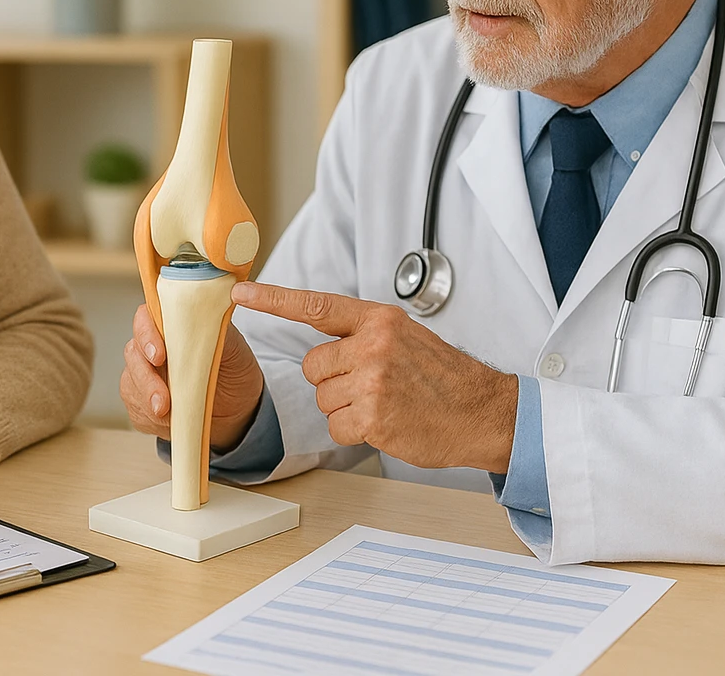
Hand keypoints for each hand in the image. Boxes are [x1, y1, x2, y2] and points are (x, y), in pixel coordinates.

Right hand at [120, 303, 265, 450]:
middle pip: (134, 354)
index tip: (160, 357)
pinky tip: (165, 421)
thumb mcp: (233, 347)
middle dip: (146, 378)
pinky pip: (135, 407)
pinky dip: (148, 417)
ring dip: (146, 401)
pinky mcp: (141, 400)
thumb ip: (215, 331)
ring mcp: (143, 373)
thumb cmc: (233, 369)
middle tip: (162, 400)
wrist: (237, 407)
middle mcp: (152, 346)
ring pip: (131, 382)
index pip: (145, 320)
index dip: (147, 335)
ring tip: (165, 414)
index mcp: (170, 325)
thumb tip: (206, 319)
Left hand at [230, 281, 518, 471]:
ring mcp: (373, 381)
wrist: (483, 412)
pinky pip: (337, 428)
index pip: (316, 305)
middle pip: (314, 366)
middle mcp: (373, 345)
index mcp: (378, 320)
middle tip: (374, 386)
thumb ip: (364, 335)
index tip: (240, 292)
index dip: (274, 299)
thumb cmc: (443, 378)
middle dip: (334, 381)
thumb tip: (322, 348)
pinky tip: (387, 424)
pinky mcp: (374, 418)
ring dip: (347, 409)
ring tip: (387, 404)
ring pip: (323, 399)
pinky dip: (356, 433)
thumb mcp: (406, 337)